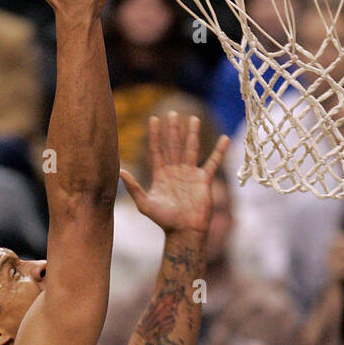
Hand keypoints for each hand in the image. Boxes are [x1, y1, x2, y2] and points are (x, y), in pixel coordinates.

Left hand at [120, 113, 228, 235]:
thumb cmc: (164, 220)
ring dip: (192, 134)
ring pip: (191, 149)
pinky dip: (219, 151)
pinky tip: (224, 138)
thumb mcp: (145, 204)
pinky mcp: (204, 180)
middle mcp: (175, 171)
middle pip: (173, 146)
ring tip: (193, 118)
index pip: (156, 150)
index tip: (153, 119)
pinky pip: (212, 162)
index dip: (155, 135)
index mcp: (160, 175)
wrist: (184, 232)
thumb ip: (134, 187)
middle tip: (172, 112)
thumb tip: (119, 171)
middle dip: (173, 130)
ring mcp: (190, 174)